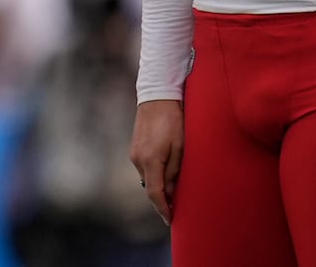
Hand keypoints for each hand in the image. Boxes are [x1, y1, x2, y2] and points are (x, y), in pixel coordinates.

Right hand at [130, 99, 183, 225]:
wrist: (157, 96)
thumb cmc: (174, 119)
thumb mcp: (180, 146)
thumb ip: (174, 170)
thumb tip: (170, 191)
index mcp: (151, 160)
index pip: (155, 194)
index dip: (162, 208)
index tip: (170, 219)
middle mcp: (138, 160)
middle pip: (150, 188)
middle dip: (161, 200)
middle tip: (174, 209)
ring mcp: (134, 154)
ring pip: (147, 178)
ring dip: (158, 186)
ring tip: (172, 192)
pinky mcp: (134, 148)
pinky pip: (145, 168)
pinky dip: (154, 174)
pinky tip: (164, 173)